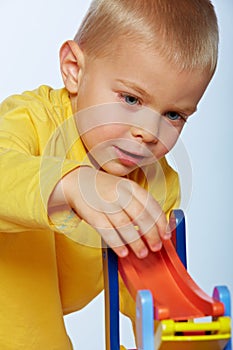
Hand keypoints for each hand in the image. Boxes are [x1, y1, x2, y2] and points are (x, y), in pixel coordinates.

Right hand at [54, 167, 170, 257]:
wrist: (77, 181)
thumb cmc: (104, 189)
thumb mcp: (124, 188)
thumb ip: (138, 203)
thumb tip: (154, 227)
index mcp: (131, 187)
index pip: (151, 205)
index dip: (161, 222)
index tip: (165, 235)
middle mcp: (120, 194)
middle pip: (140, 216)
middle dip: (151, 234)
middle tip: (156, 246)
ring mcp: (106, 203)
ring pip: (125, 225)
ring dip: (136, 242)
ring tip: (142, 253)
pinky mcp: (93, 214)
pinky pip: (107, 231)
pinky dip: (117, 244)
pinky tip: (123, 252)